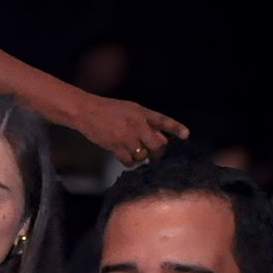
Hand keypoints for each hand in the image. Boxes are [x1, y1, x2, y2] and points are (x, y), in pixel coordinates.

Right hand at [70, 96, 186, 165]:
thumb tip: (162, 138)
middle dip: (158, 153)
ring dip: (142, 157)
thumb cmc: (108, 110)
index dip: (176, 128)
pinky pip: (129, 161)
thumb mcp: (131, 109)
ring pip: (143, 155)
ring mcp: (126, 137)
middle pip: (157, 145)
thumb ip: (147, 122)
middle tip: (155, 155)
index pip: (163, 121)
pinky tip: (129, 159)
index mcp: (142, 113)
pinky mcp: (115, 147)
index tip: (186, 135)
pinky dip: (131, 162)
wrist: (85, 112)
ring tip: (136, 153)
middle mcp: (137, 125)